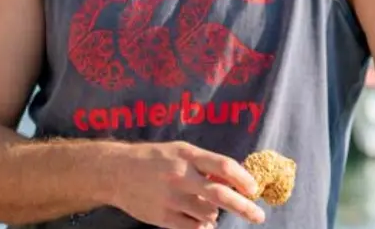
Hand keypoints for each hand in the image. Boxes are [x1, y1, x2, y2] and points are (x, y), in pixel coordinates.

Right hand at [106, 140, 264, 227]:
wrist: (116, 172)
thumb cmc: (155, 159)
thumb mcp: (181, 152)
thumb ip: (206, 164)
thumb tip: (235, 180)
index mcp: (188, 156)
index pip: (223, 167)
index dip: (243, 179)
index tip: (254, 190)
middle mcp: (181, 177)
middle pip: (220, 195)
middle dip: (244, 207)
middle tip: (259, 216)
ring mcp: (170, 199)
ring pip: (208, 214)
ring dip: (216, 214)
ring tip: (207, 208)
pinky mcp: (162, 217)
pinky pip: (192, 226)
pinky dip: (203, 225)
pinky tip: (201, 220)